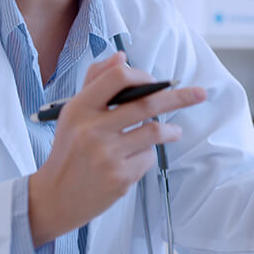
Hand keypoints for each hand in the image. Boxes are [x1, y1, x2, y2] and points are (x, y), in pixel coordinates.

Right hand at [27, 52, 206, 246]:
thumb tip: (121, 57)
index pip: (118, 78)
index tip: (155, 81)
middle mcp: (92, 130)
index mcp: (79, 108)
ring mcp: (107, 155)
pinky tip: (135, 159)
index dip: (142, 75)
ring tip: (174, 132)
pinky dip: (147, 155)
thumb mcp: (73, 113)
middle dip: (179, 97)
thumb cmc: (68, 150)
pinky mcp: (120, 177)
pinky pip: (148, 157)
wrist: (54, 196)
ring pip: (154, 131)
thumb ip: (96, 82)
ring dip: (170, 131)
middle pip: (147, 103)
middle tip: (199, 94)